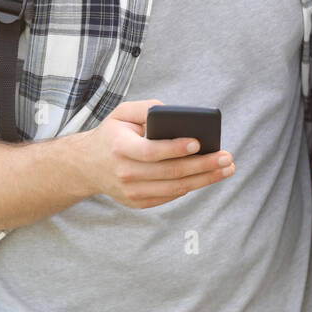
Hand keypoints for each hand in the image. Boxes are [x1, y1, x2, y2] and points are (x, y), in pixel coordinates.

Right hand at [73, 99, 234, 208]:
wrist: (85, 165)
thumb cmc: (112, 134)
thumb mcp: (122, 113)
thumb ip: (147, 108)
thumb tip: (175, 113)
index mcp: (120, 148)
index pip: (152, 151)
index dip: (176, 148)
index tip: (198, 143)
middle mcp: (125, 173)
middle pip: (170, 172)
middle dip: (203, 165)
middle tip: (226, 157)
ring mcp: (131, 192)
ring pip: (175, 188)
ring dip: (205, 179)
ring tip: (226, 169)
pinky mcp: (138, 202)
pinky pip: (170, 195)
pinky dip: (191, 186)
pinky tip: (208, 176)